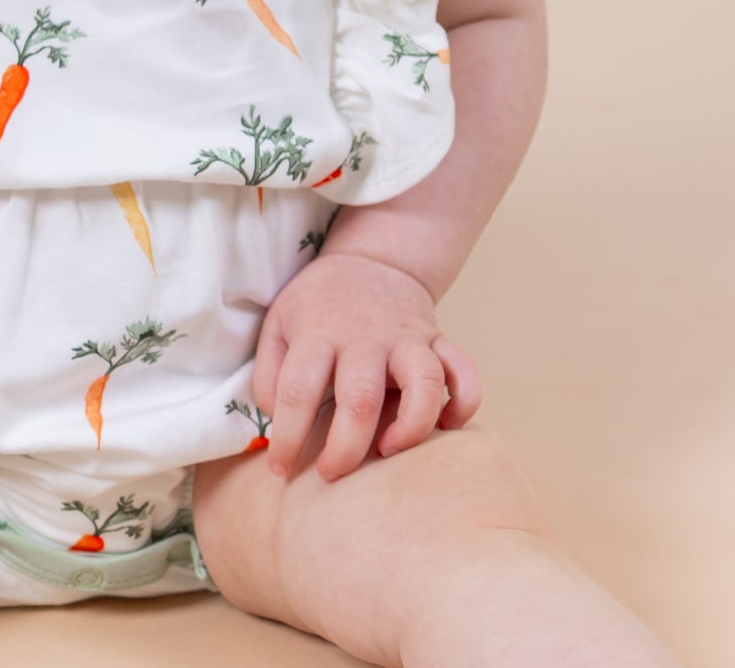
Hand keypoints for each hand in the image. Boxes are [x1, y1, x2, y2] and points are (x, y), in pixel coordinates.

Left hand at [251, 251, 482, 482]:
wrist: (371, 261)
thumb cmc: (318, 306)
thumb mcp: (278, 325)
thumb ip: (270, 375)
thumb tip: (277, 424)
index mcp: (318, 332)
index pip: (298, 389)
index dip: (288, 437)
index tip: (281, 468)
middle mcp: (365, 336)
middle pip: (360, 397)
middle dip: (346, 448)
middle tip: (331, 472)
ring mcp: (407, 337)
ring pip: (424, 382)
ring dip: (412, 426)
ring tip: (389, 448)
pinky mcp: (438, 340)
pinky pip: (464, 372)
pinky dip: (464, 404)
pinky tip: (445, 425)